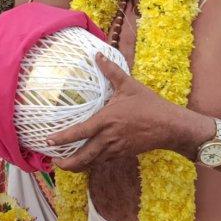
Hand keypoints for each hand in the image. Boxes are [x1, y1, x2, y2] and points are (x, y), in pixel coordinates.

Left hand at [46, 54, 200, 171]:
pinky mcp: (123, 154)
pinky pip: (103, 162)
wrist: (171, 127)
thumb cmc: (150, 105)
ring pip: (92, 163)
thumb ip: (111, 71)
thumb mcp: (129, 85)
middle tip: (54, 161)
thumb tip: (98, 55)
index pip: (80, 132)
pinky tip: (86, 161)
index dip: (62, 138)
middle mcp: (109, 137)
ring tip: (65, 163)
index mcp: (107, 120)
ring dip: (78, 166)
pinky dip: (92, 164)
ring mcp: (116, 149)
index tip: (49, 141)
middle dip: (67, 163)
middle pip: (83, 157)